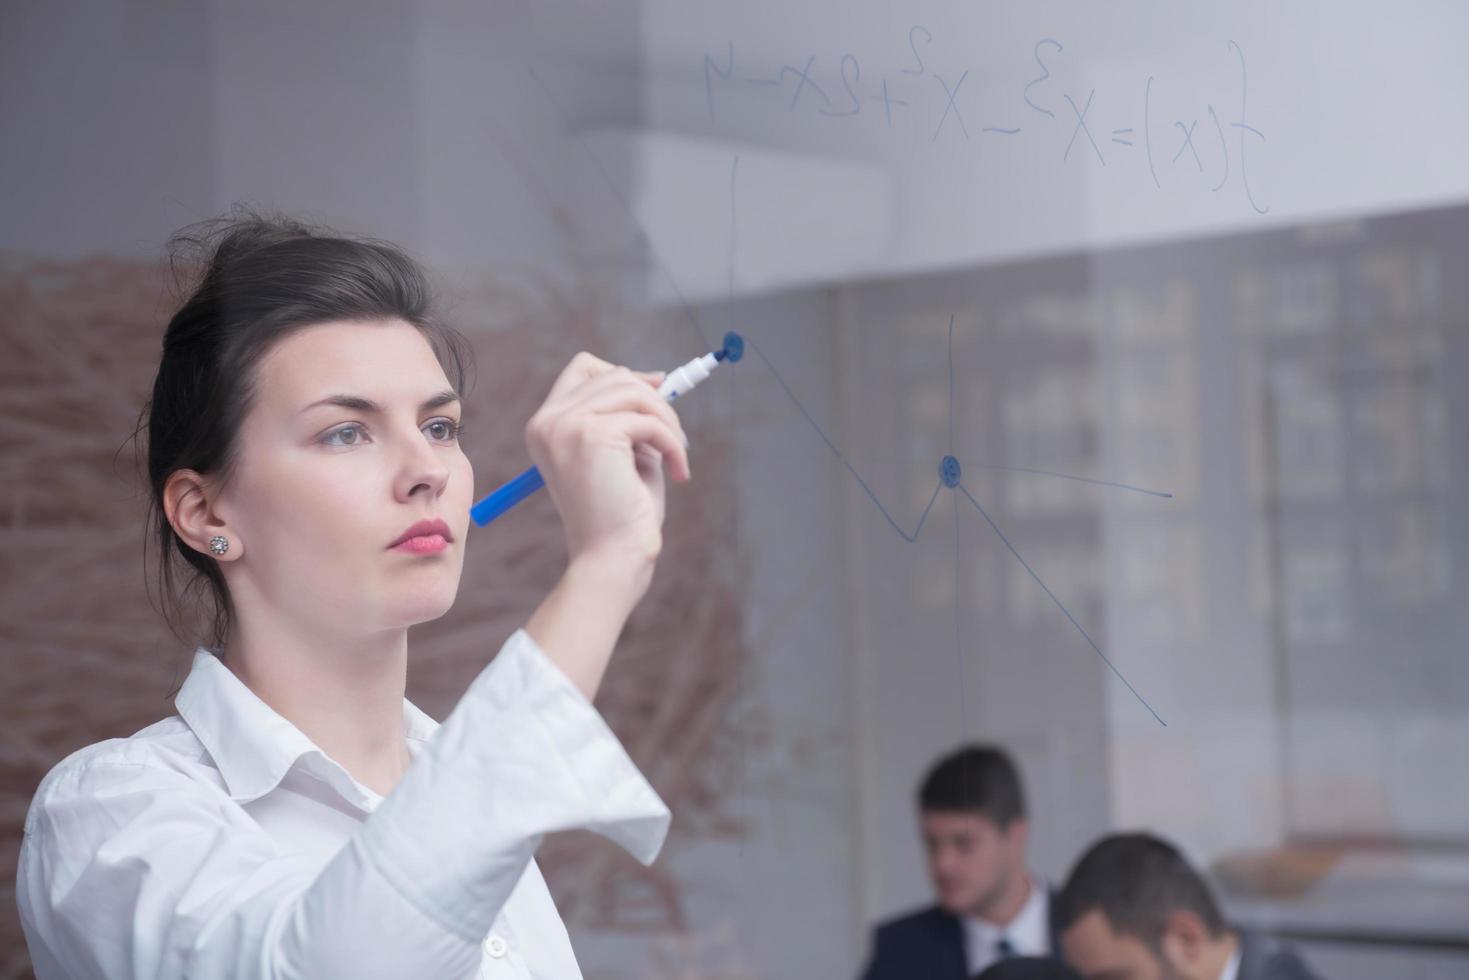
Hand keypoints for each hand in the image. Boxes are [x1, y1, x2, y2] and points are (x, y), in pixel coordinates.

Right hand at [524, 352, 691, 584]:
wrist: (612, 557)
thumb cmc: (621, 514)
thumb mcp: (623, 453)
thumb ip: (631, 414)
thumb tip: (656, 377)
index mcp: (546, 425)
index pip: (584, 368)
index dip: (624, 374)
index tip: (658, 392)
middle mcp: (548, 422)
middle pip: (614, 375)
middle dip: (655, 402)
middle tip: (676, 439)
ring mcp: (565, 426)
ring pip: (634, 391)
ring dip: (668, 422)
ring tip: (679, 455)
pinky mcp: (591, 434)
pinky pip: (648, 421)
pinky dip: (673, 444)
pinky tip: (680, 473)